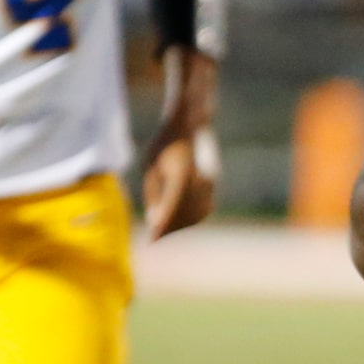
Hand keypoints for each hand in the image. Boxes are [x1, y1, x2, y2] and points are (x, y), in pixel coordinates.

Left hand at [142, 51, 221, 239]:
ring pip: (197, 213)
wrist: (190, 123)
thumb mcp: (149, 167)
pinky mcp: (213, 183)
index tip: (151, 239)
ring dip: (182, 224)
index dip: (161, 226)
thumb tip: (156, 221)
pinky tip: (179, 219)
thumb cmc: (164, 143)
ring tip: (165, 230)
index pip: (171, 208)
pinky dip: (192, 216)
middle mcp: (200, 180)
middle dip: (170, 229)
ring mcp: (210, 182)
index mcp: (182, 174)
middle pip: (185, 215)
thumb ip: (153, 195)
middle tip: (154, 237)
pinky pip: (205, 207)